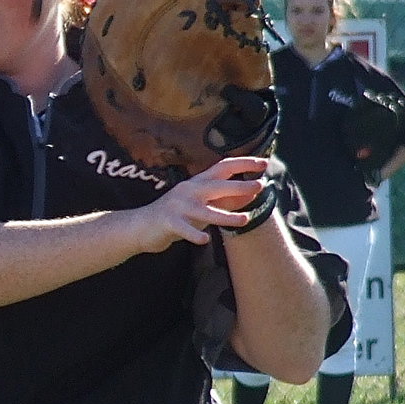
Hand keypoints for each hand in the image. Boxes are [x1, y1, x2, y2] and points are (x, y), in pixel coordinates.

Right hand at [133, 156, 270, 250]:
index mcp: (197, 183)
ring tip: (244, 220)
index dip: (243, 163)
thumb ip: (218, 199)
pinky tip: (205, 240)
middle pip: (216, 185)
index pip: (223, 166)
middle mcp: (188, 190)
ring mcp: (177, 206)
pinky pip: (184, 229)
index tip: (263, 163)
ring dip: (225, 216)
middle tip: (259, 186)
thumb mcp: (197, 204)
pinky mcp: (169, 222)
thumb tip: (248, 193)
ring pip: (205, 211)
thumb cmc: (175, 215)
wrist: (140, 226)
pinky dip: (194, 235)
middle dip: (239, 185)